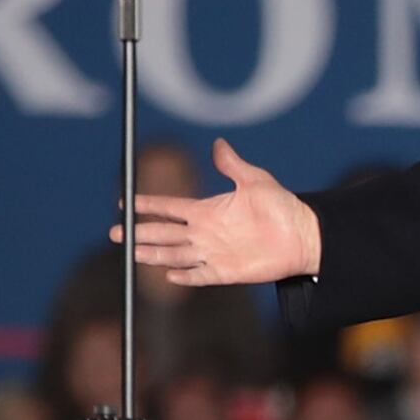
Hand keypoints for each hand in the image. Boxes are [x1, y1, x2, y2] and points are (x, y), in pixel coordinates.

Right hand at [116, 137, 320, 287]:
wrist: (304, 235)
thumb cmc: (282, 206)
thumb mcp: (255, 180)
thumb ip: (232, 165)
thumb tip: (218, 143)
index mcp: (207, 211)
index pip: (168, 208)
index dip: (146, 206)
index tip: (123, 203)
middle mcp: (205, 233)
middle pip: (164, 233)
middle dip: (139, 233)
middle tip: (116, 233)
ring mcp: (213, 253)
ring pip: (175, 255)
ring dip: (153, 254)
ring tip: (131, 253)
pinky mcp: (226, 272)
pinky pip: (200, 275)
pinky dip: (184, 276)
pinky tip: (168, 275)